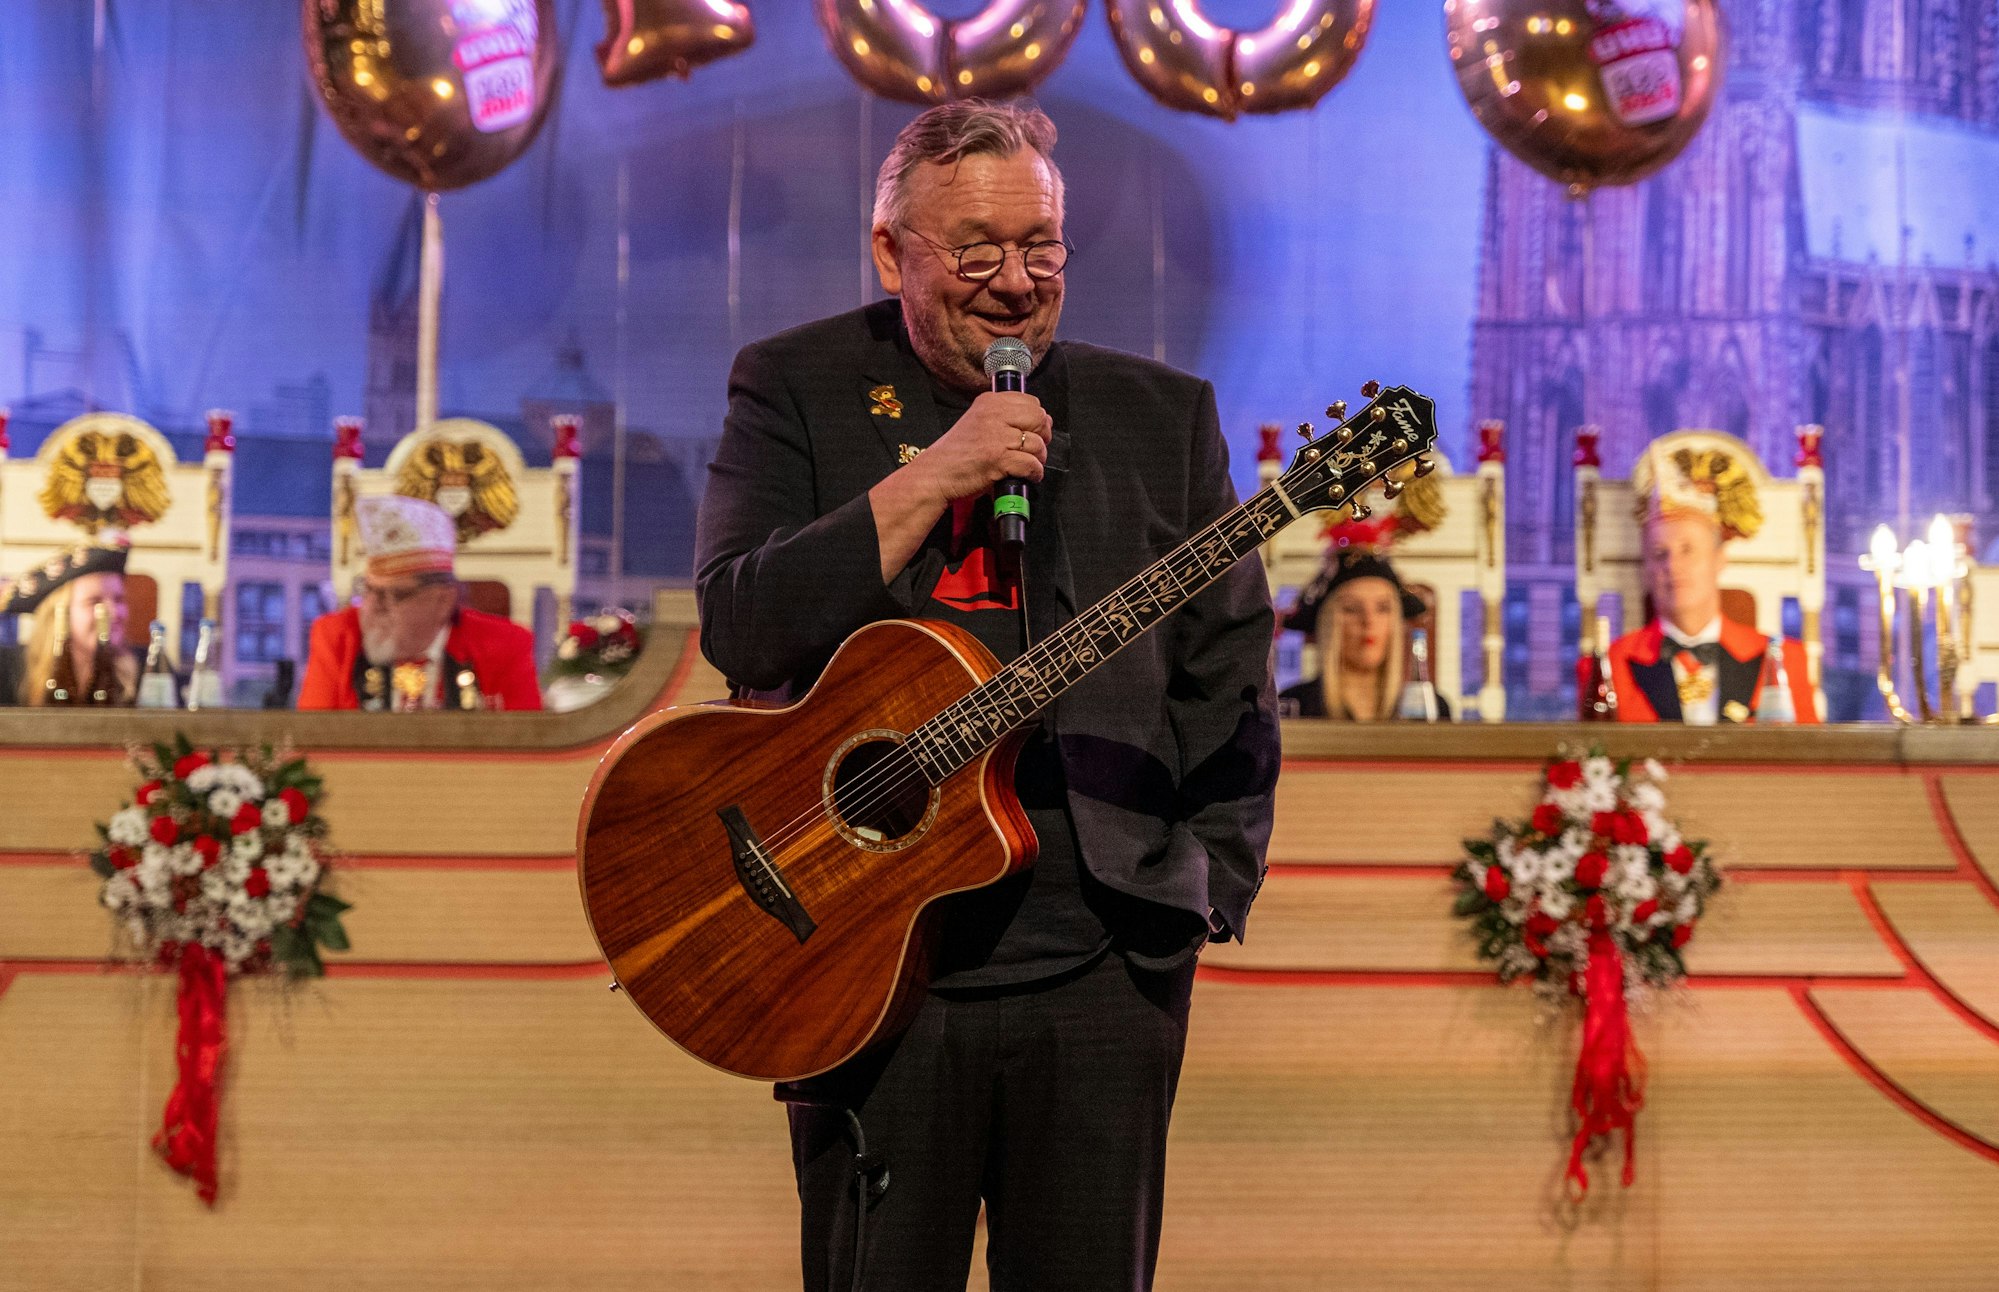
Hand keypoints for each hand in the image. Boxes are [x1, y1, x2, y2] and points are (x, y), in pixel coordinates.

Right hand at [905, 392, 1051, 505]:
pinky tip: (1027, 476)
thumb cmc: (957, 452)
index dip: (1037, 420)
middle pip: (1039, 419)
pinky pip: (1031, 464)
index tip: (1031, 431)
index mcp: (989, 402)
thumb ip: (1006, 416)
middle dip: (1042, 437)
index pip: (1031, 402)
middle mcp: (994, 415)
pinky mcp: (999, 459)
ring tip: (1027, 465)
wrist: (936, 474)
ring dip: (1038, 459)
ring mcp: (996, 437)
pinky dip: (1034, 473)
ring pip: (1037, 444)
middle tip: (1033, 449)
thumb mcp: (978, 421)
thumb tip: (1043, 419)